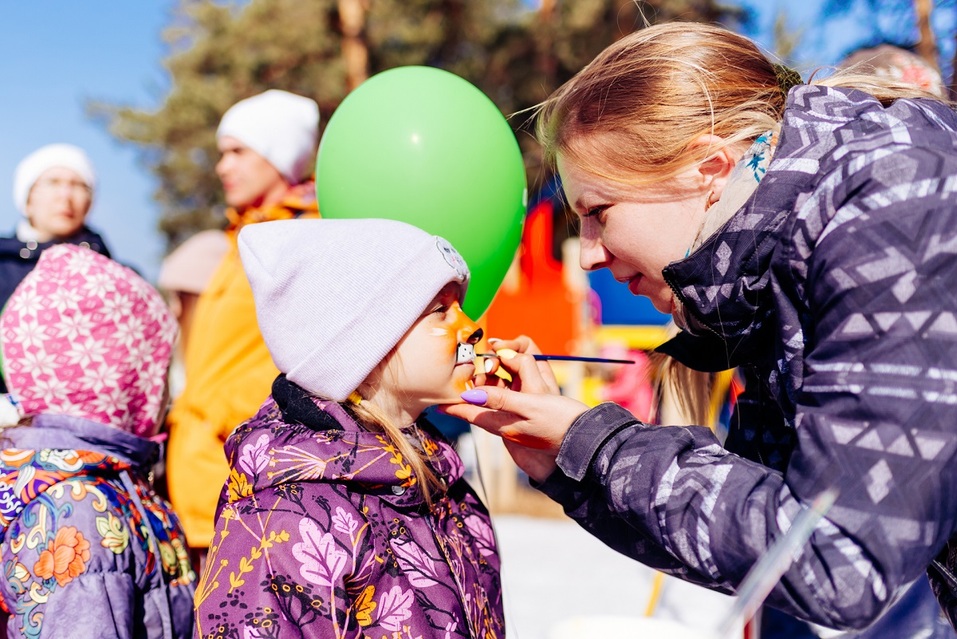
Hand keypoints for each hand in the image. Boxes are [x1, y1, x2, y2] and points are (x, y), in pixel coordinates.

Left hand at [444, 336, 587, 481]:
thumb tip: (471, 394)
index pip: (470, 414)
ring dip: (484, 391)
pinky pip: (506, 406)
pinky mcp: (527, 423)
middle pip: (479, 409)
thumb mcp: (529, 406)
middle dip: (468, 394)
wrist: (583, 440)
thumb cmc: (558, 423)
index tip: (436, 403)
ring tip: (481, 376)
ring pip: (492, 407)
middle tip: (464, 377)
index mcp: (503, 422)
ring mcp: (517, 425)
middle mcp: (506, 425)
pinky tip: (504, 386)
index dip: (453, 407)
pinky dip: (500, 394)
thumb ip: (501, 398)